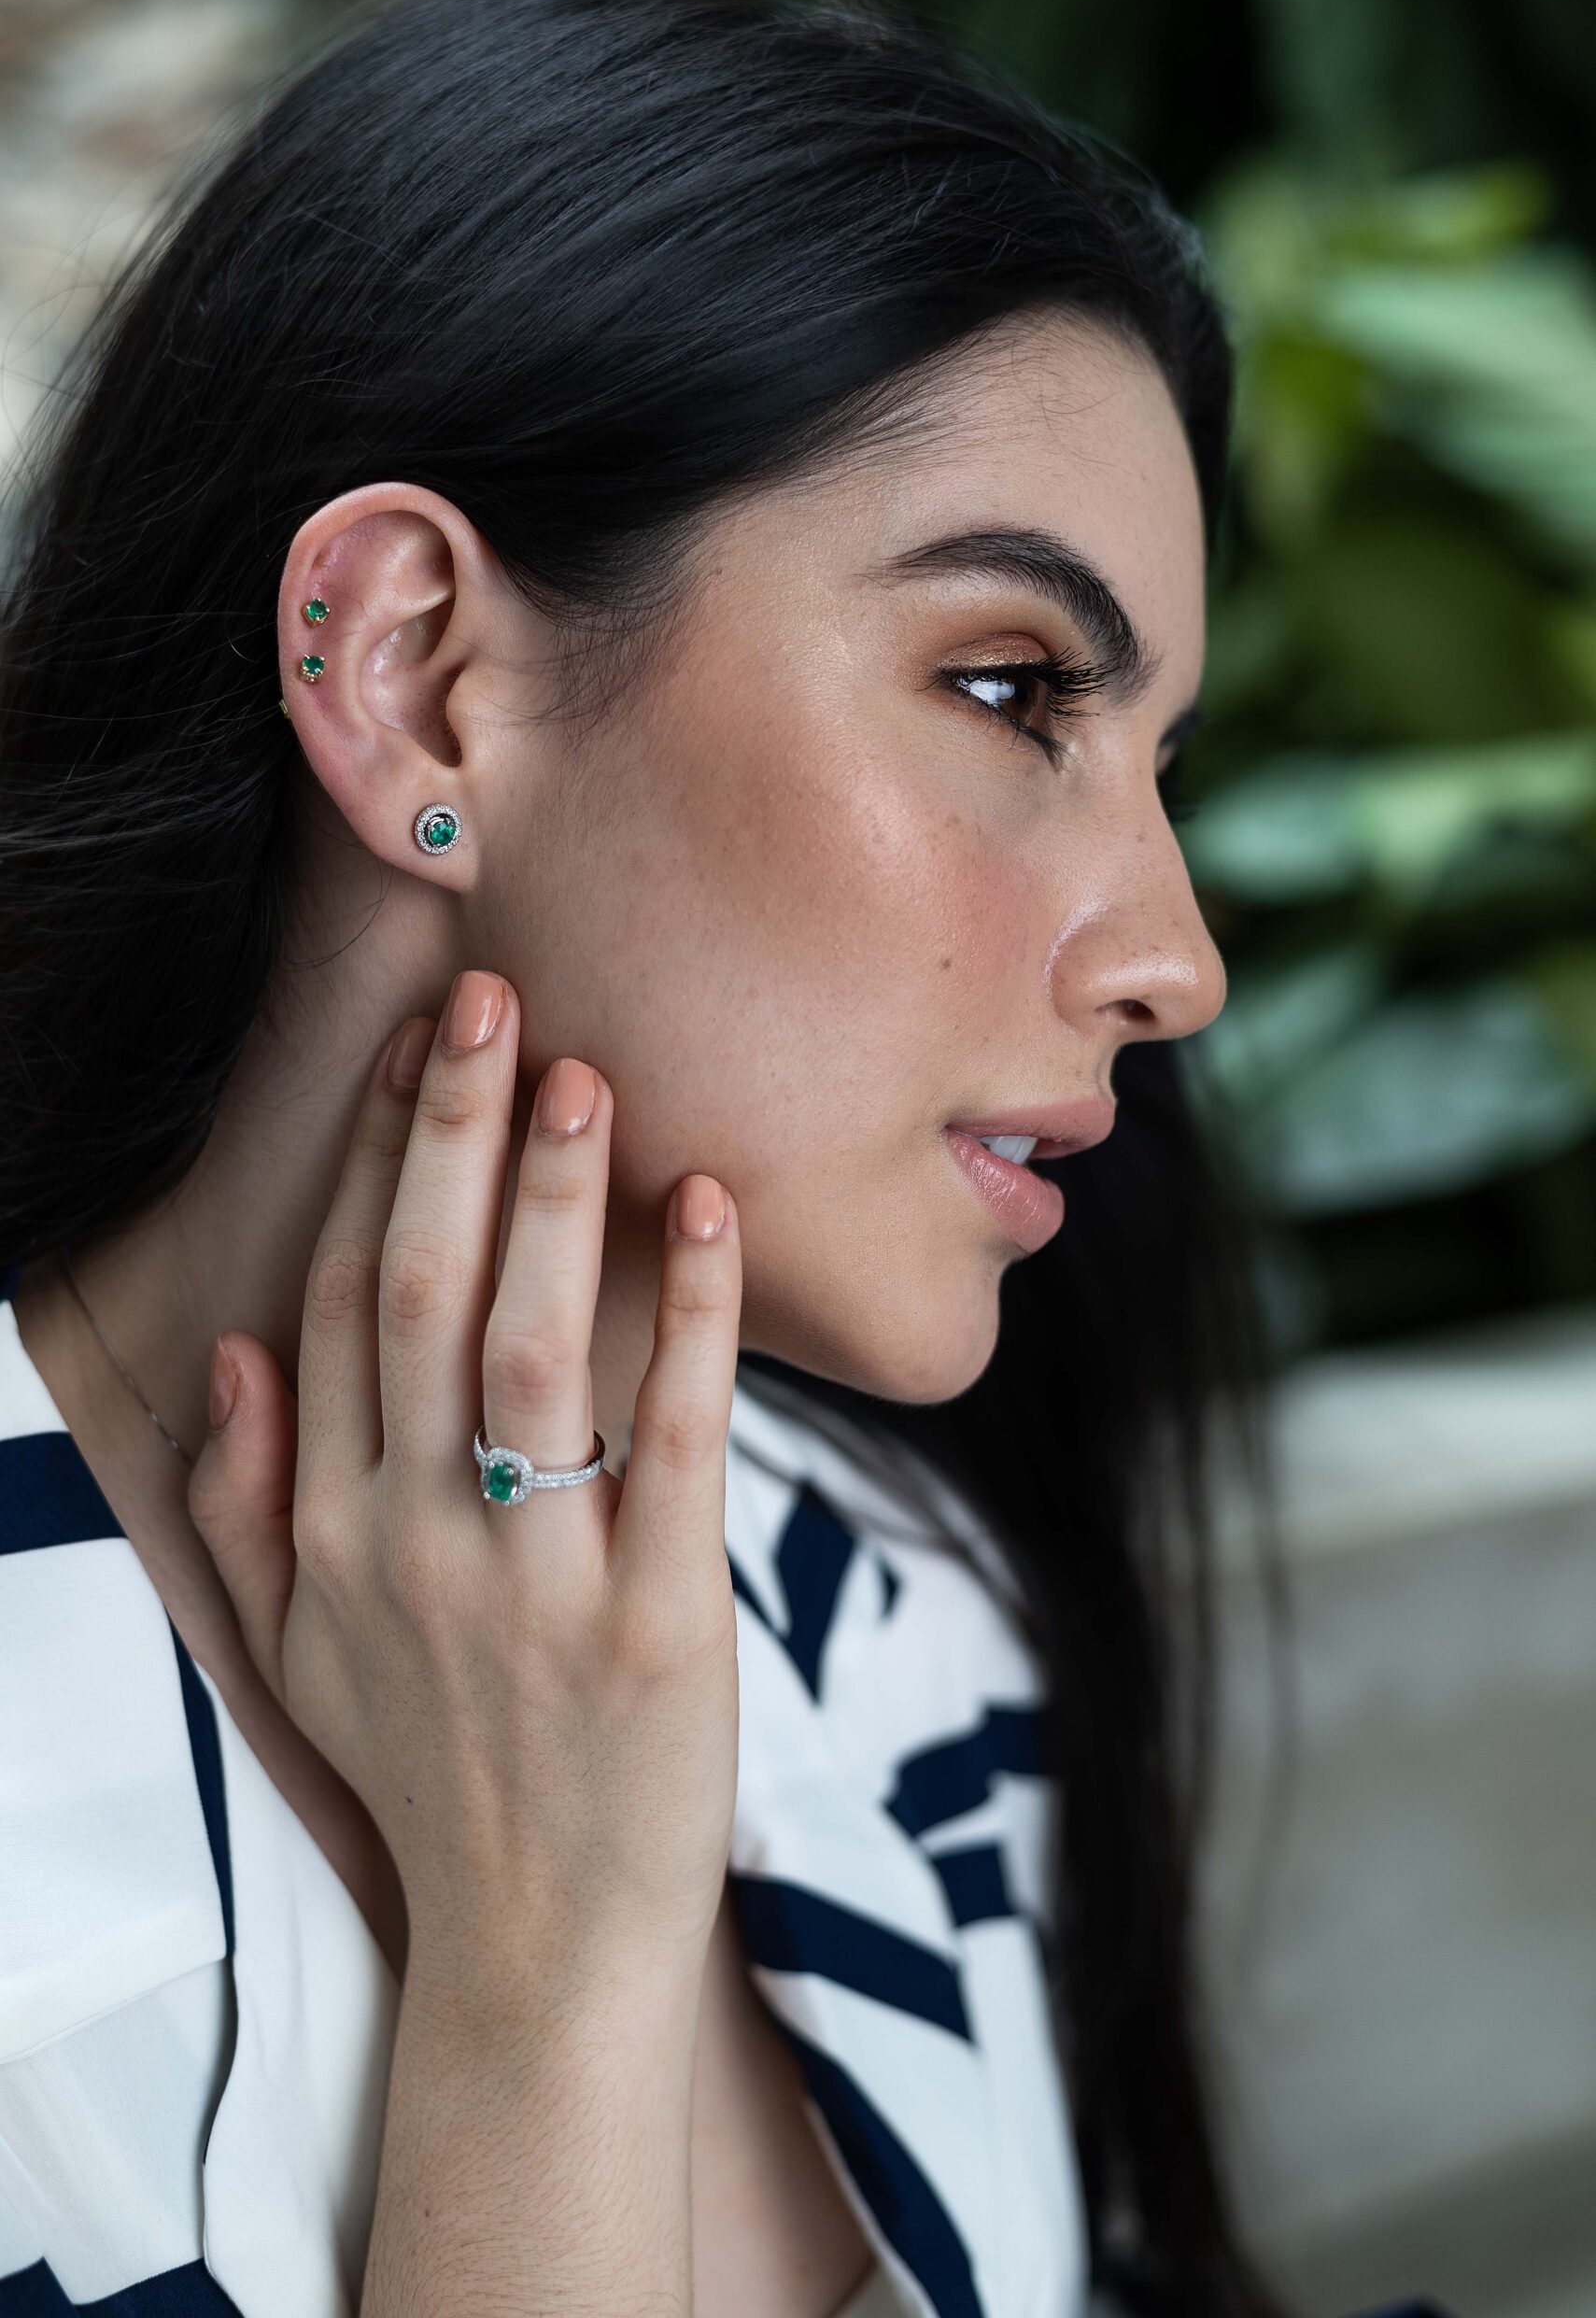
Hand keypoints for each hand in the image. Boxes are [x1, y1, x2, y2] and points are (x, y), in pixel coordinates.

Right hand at [188, 970, 742, 1989]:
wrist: (536, 1947)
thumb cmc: (426, 1773)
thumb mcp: (295, 1650)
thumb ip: (252, 1502)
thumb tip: (236, 1350)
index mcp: (331, 1531)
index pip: (344, 1303)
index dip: (375, 1165)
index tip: (416, 1052)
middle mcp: (415, 1541)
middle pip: (421, 1296)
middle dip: (450, 1137)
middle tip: (492, 999)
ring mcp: (536, 1584)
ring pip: (529, 1350)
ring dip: (553, 1201)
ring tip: (585, 1074)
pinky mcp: (659, 1623)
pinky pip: (674, 1442)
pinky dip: (688, 1319)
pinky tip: (706, 1210)